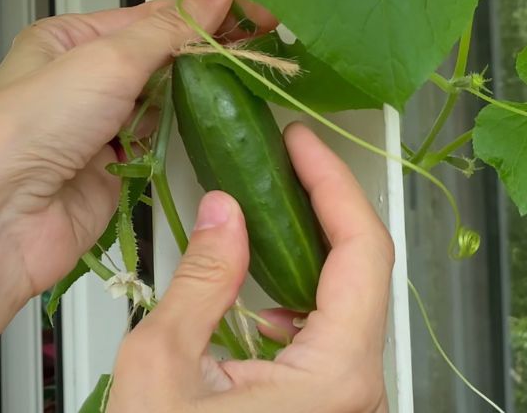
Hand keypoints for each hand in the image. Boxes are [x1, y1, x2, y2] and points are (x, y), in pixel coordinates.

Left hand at [0, 0, 273, 302]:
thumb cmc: (34, 124)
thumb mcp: (106, 60)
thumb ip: (170, 28)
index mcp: (66, 39)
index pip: (147, 18)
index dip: (203, 12)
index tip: (257, 14)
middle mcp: (78, 81)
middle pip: (156, 59)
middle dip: (205, 52)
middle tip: (268, 47)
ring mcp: (94, 131)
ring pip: (160, 104)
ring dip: (199, 96)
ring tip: (254, 82)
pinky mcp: (110, 176)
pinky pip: (156, 148)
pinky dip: (183, 139)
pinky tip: (219, 126)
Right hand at [108, 125, 392, 412]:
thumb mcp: (164, 365)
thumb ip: (202, 278)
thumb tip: (223, 211)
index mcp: (335, 376)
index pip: (361, 251)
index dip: (333, 183)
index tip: (300, 141)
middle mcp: (358, 391)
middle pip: (360, 271)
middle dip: (318, 206)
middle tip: (280, 159)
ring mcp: (345, 403)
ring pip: (344, 303)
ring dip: (303, 251)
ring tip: (260, 213)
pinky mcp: (324, 410)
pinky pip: (327, 338)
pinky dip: (294, 299)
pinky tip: (254, 296)